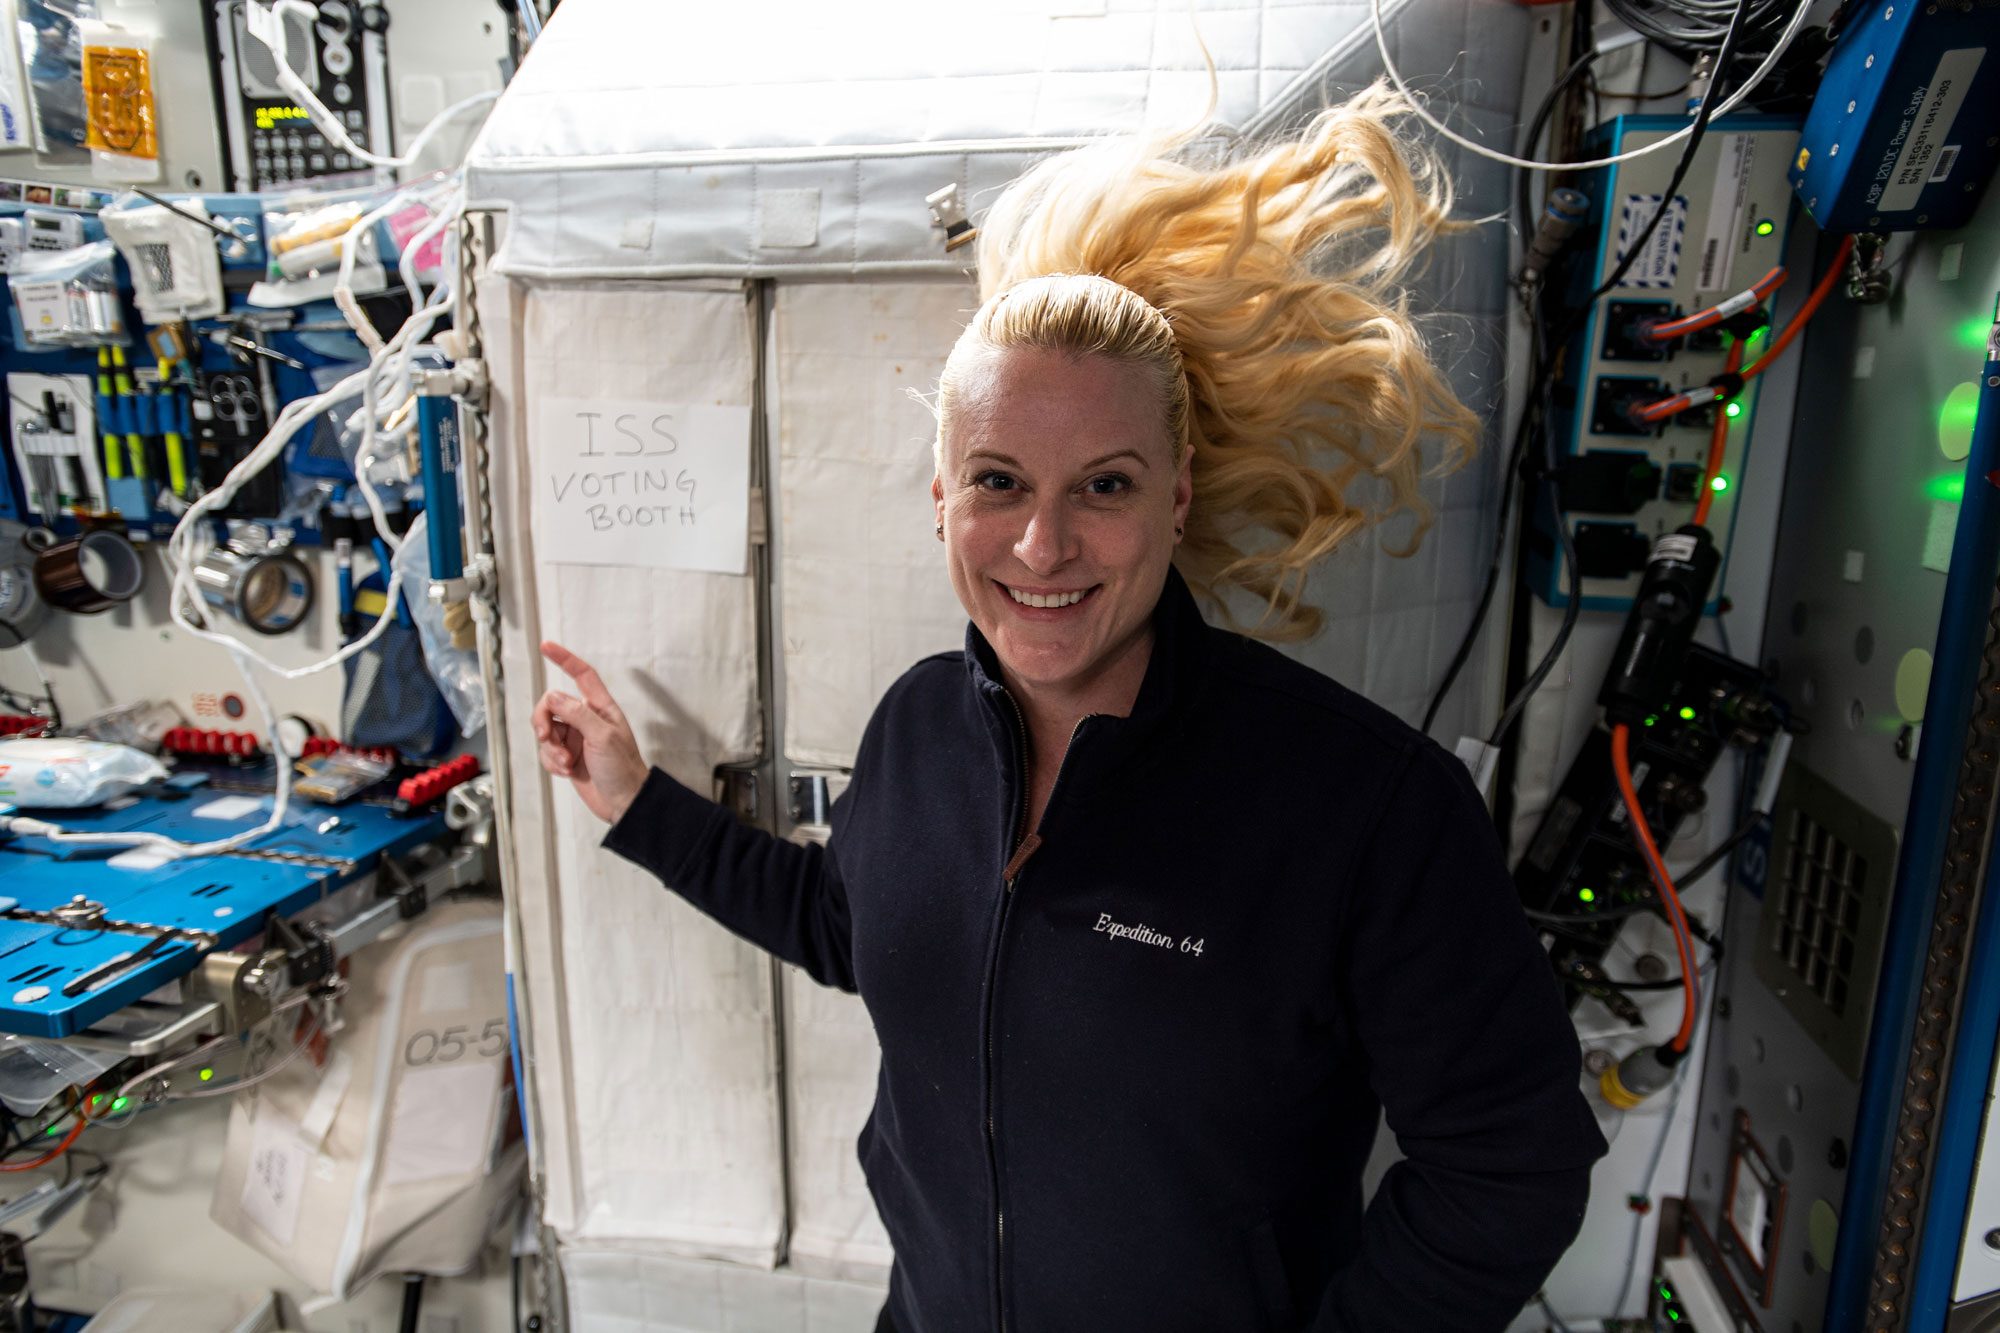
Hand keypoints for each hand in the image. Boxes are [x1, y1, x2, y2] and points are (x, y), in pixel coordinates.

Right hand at [533, 641, 648, 824]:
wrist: (624, 803)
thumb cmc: (623, 769)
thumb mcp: (602, 737)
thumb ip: (577, 714)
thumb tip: (553, 697)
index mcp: (600, 708)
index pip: (582, 675)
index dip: (564, 659)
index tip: (546, 646)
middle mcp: (586, 719)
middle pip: (551, 705)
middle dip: (543, 722)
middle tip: (546, 737)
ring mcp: (575, 738)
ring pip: (545, 731)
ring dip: (550, 749)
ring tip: (567, 763)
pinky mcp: (568, 757)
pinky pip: (546, 752)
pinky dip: (552, 763)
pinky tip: (567, 772)